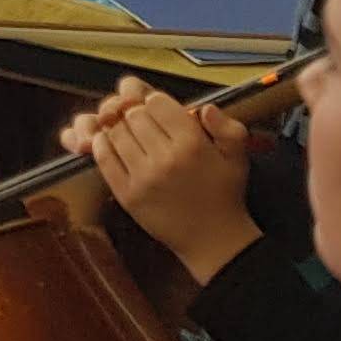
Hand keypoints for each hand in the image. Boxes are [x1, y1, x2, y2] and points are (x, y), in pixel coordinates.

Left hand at [63, 80, 264, 285]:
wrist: (212, 239)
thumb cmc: (224, 194)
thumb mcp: (237, 156)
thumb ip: (227, 126)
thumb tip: (205, 107)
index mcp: (192, 144)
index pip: (157, 102)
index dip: (154, 101)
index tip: (157, 109)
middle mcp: (166, 158)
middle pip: (133, 115)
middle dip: (136, 113)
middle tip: (141, 120)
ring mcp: (144, 177)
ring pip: (116, 133)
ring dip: (118, 127)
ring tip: (128, 132)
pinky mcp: (127, 194)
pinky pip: (104, 158)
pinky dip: (102, 145)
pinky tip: (109, 143)